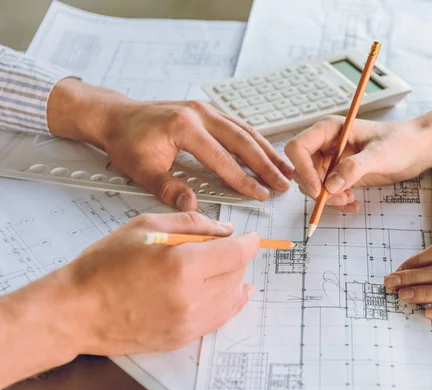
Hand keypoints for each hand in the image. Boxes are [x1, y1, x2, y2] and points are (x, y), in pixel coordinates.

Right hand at [59, 212, 257, 354]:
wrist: (76, 310)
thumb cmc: (103, 266)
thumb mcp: (146, 226)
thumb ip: (192, 224)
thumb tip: (224, 229)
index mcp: (183, 265)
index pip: (237, 253)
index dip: (250, 243)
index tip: (252, 237)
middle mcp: (191, 297)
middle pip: (237, 274)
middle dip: (237, 257)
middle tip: (224, 247)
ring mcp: (188, 322)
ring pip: (232, 298)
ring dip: (234, 279)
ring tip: (224, 267)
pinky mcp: (182, 337)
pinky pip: (219, 319)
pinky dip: (228, 302)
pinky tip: (229, 293)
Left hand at [106, 100, 292, 209]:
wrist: (116, 116)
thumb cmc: (126, 140)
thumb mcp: (141, 169)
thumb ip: (168, 188)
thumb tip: (193, 206)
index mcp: (185, 126)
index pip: (222, 158)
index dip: (243, 179)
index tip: (260, 194)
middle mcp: (200, 114)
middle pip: (242, 140)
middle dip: (266, 164)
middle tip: (284, 183)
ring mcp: (206, 110)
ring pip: (245, 130)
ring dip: (266, 151)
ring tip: (285, 169)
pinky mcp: (207, 113)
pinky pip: (238, 126)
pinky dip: (255, 141)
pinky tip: (266, 153)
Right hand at [284, 116, 426, 211]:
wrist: (416, 149)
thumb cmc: (401, 141)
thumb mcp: (379, 154)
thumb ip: (354, 168)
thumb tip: (331, 185)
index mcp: (328, 130)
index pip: (298, 147)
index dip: (302, 169)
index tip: (318, 189)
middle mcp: (325, 144)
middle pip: (302, 170)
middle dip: (317, 189)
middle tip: (339, 199)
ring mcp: (331, 160)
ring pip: (313, 185)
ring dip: (328, 198)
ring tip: (350, 200)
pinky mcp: (339, 174)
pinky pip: (327, 192)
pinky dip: (336, 201)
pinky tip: (353, 203)